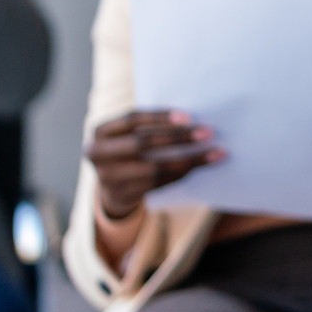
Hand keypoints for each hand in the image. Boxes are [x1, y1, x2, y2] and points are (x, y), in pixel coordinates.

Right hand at [86, 109, 220, 220]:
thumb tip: (193, 120)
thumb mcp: (129, 135)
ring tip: (214, 153)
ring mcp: (108, 177)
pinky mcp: (123, 195)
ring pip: (154, 167)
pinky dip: (181, 173)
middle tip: (208, 133)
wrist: (111, 186)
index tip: (189, 117)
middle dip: (178, 137)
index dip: (160, 117)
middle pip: (143, 143)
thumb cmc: (128, 150)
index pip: (132, 119)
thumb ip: (150, 126)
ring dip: (188, 160)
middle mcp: (98, 154)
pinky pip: (158, 183)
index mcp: (100, 132)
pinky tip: (198, 167)